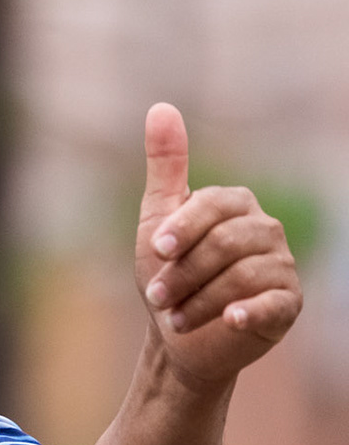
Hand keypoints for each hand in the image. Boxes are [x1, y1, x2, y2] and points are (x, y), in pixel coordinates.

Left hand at [136, 103, 301, 389]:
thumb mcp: (158, 218)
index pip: (215, 204)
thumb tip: (161, 108)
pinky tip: (228, 320)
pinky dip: (248, 312)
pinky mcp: (287, 303)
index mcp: (235, 205)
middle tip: (158, 295)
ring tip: (175, 316)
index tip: (157, 250)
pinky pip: (273, 302)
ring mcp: (281, 266)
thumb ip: (166, 166)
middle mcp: (265, 230)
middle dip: (183, 273)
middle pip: (226, 243)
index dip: (183, 227)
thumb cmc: (168, 273)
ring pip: (241, 275)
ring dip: (198, 299)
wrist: (177, 337)